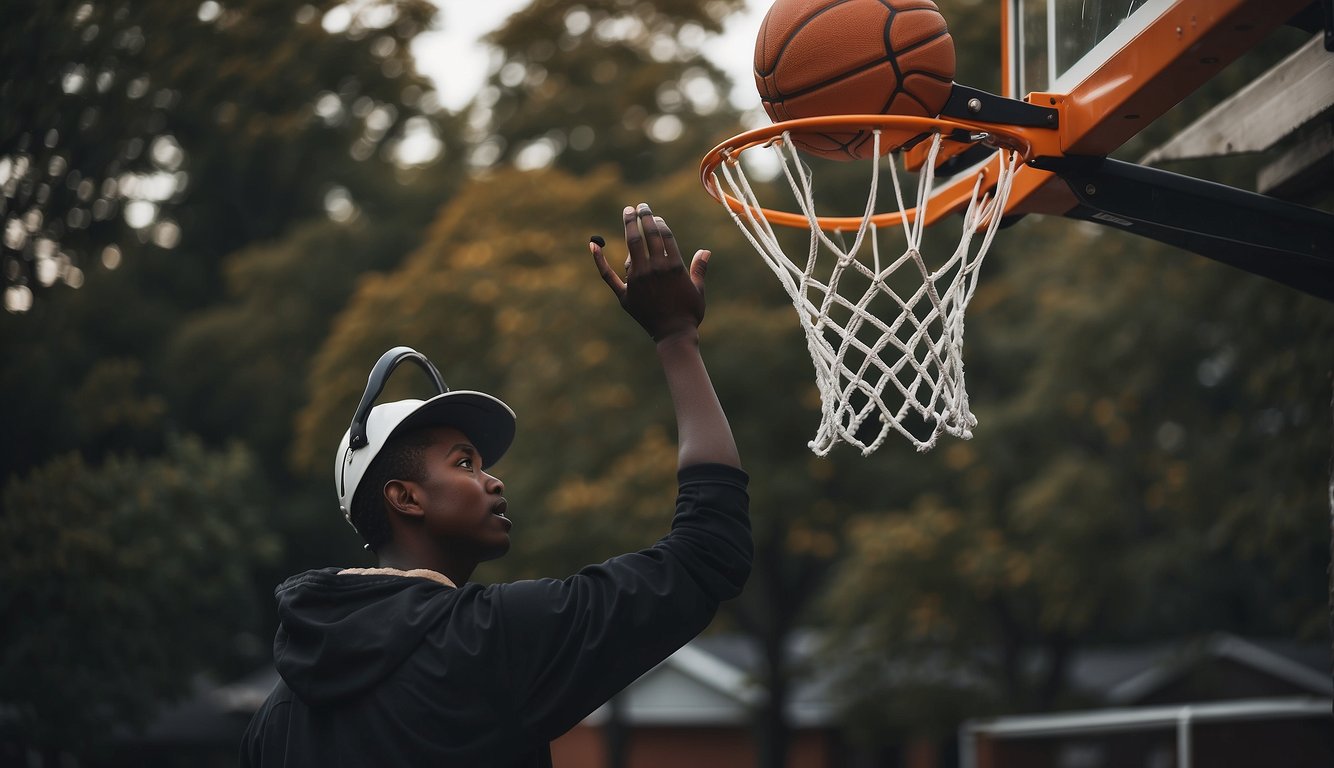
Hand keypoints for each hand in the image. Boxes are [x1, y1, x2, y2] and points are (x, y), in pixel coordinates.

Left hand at [591, 203, 709, 341]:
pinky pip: (608, 275)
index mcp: (674, 266)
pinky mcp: (626, 293)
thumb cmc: (689, 313)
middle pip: (647, 235)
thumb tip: (705, 251)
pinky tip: (593, 244)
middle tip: (640, 206)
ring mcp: (638, 280)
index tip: (655, 216)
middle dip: (643, 217)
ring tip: (628, 212)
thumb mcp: (698, 289)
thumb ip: (698, 269)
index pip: (665, 235)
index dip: (659, 223)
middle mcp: (655, 269)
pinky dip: (599, 260)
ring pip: (631, 247)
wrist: (674, 335)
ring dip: (629, 226)